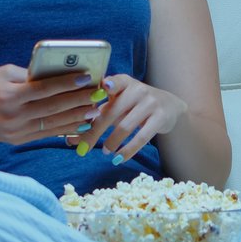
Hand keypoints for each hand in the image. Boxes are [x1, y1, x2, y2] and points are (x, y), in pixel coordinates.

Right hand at [0, 65, 102, 144]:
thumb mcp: (0, 74)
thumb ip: (27, 75)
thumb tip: (55, 74)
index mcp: (8, 96)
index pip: (43, 89)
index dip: (66, 84)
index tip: (86, 78)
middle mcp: (13, 116)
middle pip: (53, 108)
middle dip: (78, 101)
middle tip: (99, 94)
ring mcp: (16, 131)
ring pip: (53, 124)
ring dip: (77, 117)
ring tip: (95, 110)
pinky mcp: (18, 140)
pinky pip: (46, 134)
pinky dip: (65, 129)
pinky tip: (81, 123)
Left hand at [73, 75, 187, 162]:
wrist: (170, 106)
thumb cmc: (134, 105)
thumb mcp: (118, 105)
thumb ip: (96, 117)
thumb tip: (70, 140)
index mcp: (124, 82)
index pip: (115, 82)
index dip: (108, 85)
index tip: (102, 88)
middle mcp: (138, 89)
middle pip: (112, 112)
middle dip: (95, 132)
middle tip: (83, 150)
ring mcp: (151, 103)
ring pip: (126, 126)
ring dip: (112, 142)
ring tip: (104, 152)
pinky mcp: (161, 118)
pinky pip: (142, 137)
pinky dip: (128, 150)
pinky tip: (118, 159)